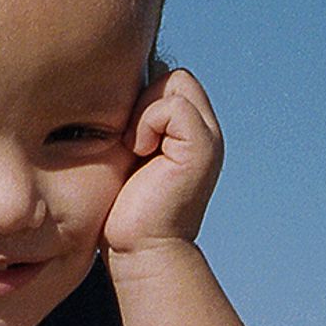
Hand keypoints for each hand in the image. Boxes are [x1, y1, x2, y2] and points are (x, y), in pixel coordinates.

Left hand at [102, 68, 223, 257]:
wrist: (141, 250)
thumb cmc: (123, 210)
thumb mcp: (126, 153)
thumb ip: (134, 119)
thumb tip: (118, 81)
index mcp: (189, 130)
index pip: (167, 78)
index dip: (141, 95)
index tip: (124, 135)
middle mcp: (204, 129)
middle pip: (173, 74)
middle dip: (142, 98)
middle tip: (129, 140)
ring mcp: (207, 137)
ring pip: (174, 81)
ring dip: (144, 110)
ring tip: (134, 148)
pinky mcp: (201, 147)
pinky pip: (172, 105)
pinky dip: (147, 123)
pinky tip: (139, 152)